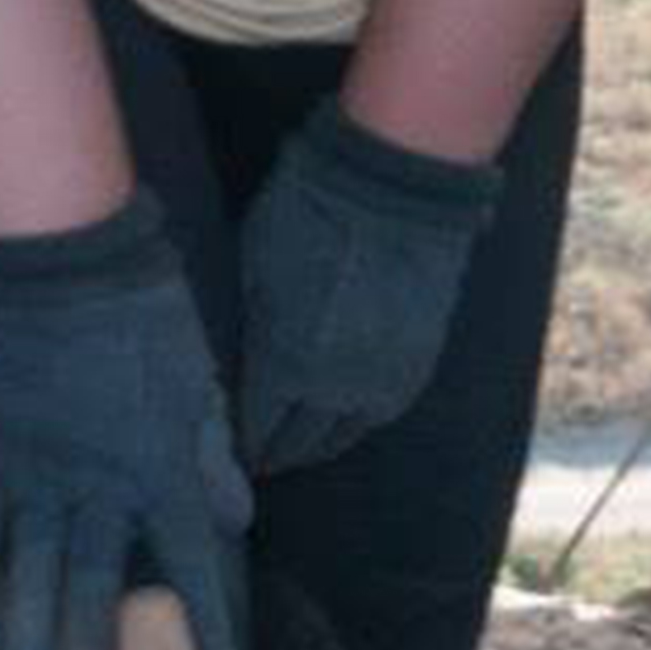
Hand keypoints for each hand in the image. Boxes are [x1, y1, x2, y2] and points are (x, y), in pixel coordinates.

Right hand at [0, 194, 247, 649]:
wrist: (58, 255)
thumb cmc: (137, 311)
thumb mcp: (195, 380)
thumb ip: (209, 456)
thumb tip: (235, 522)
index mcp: (163, 466)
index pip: (190, 563)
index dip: (203, 622)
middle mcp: (100, 487)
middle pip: (96, 591)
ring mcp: (34, 477)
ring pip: (31, 580)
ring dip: (29, 648)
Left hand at [228, 107, 494, 474]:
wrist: (394, 186)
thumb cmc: (308, 214)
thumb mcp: (254, 268)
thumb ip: (250, 327)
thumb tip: (239, 361)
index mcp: (285, 362)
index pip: (258, 426)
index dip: (244, 444)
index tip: (233, 454)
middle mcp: (334, 384)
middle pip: (301, 442)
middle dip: (277, 454)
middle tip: (262, 463)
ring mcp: (381, 376)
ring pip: (344, 435)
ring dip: (318, 446)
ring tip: (301, 450)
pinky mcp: (417, 359)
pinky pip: (382, 411)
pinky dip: (358, 423)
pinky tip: (346, 422)